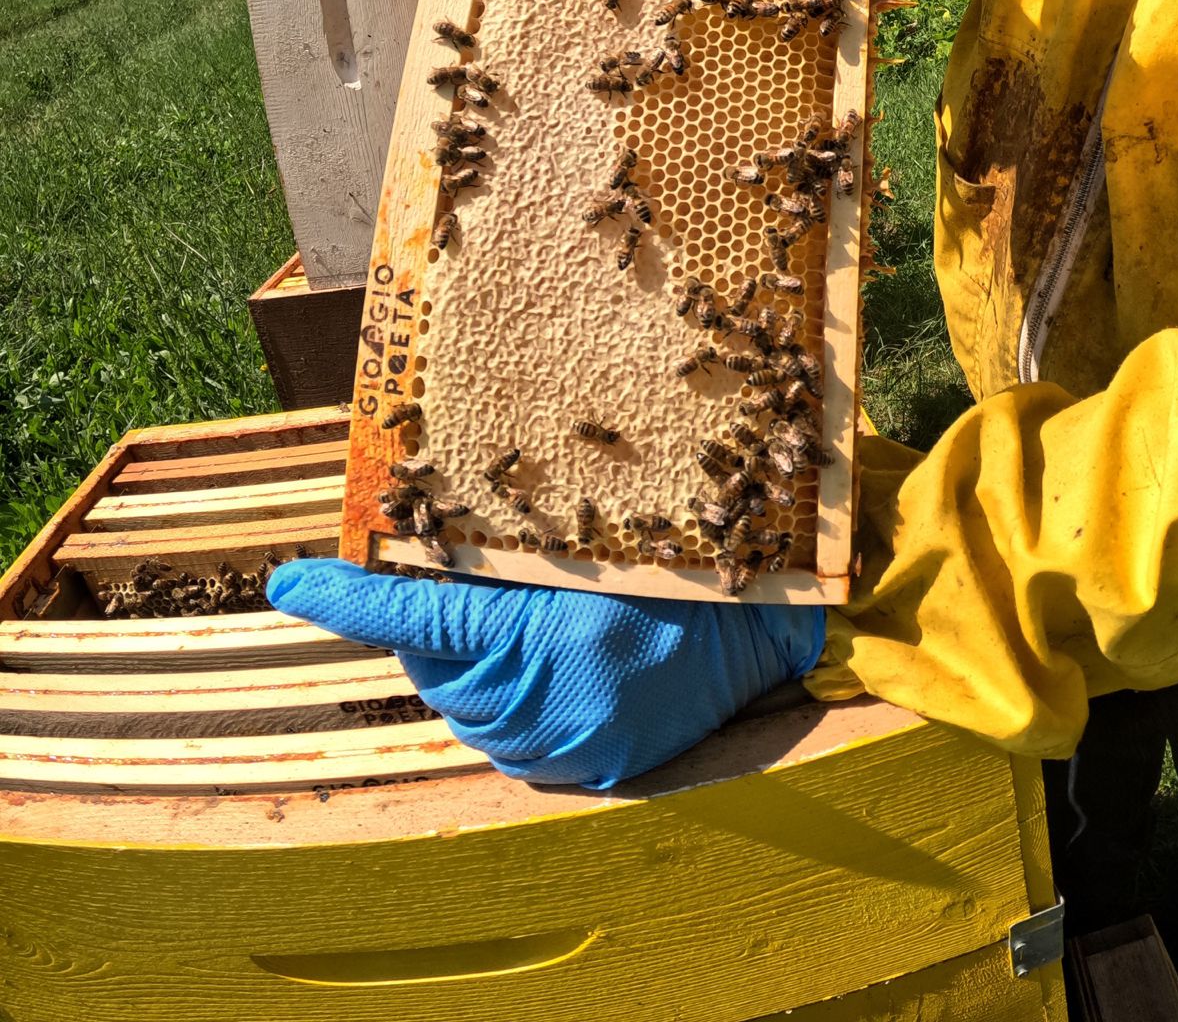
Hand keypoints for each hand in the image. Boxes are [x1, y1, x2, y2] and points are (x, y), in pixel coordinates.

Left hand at [268, 556, 823, 787]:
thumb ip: (507, 550)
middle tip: (465, 591)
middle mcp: (544, 698)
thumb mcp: (590, 532)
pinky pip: (516, 746)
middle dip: (432, 634)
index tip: (290, 583)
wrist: (766, 620)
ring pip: (468, 712)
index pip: (411, 614)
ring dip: (472, 673)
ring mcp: (568, 742)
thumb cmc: (680, 552)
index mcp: (541, 628)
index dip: (346, 597)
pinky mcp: (593, 769)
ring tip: (522, 628)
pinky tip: (546, 671)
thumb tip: (427, 550)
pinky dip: (511, 710)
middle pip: (434, 670)